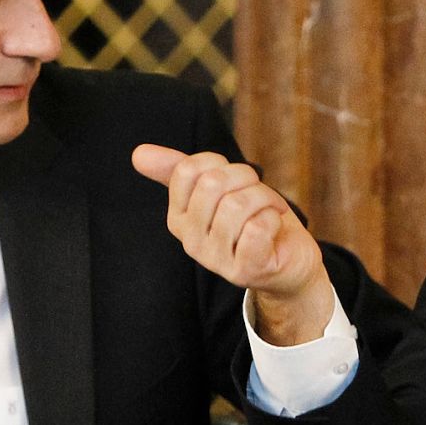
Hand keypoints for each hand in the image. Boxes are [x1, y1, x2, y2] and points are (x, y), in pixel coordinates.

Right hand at [131, 143, 333, 344]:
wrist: (288, 261)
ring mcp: (215, 259)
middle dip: (246, 178)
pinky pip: (256, 227)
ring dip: (265, 198)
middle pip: (213, 183)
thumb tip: (137, 153)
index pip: (188, 169)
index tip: (236, 181)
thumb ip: (179, 171)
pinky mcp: (244, 270)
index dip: (220, 164)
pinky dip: (273, 218)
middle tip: (259, 194)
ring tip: (271, 210)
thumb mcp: (217, 191)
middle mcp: (190, 241)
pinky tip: (273, 228)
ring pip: (237, 204)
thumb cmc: (252, 220)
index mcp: (178, 217)